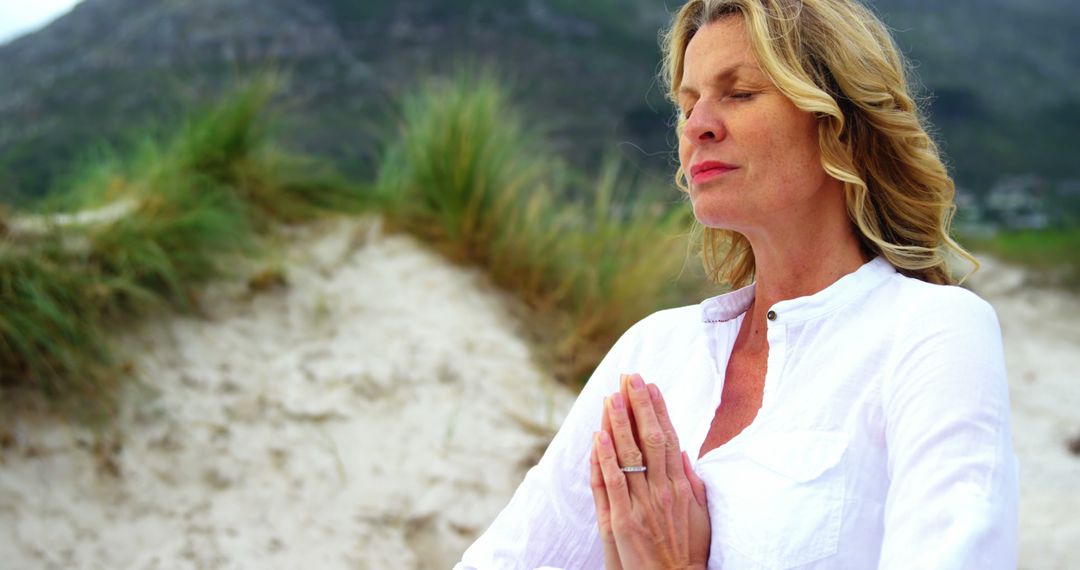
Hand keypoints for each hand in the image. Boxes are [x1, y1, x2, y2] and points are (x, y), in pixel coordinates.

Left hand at [589, 373, 710, 569]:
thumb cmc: (688, 553)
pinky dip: (604, 458)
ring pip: (629, 455)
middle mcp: (663, 490)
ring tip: (611, 396)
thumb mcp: (700, 515)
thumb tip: (684, 452)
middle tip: (629, 377)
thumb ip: (691, 482)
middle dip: (638, 405)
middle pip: (650, 438)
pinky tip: (598, 435)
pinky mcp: (622, 521)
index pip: (668, 438)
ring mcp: (642, 504)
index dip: (658, 409)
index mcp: (681, 486)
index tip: (650, 385)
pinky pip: (612, 483)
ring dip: (619, 423)